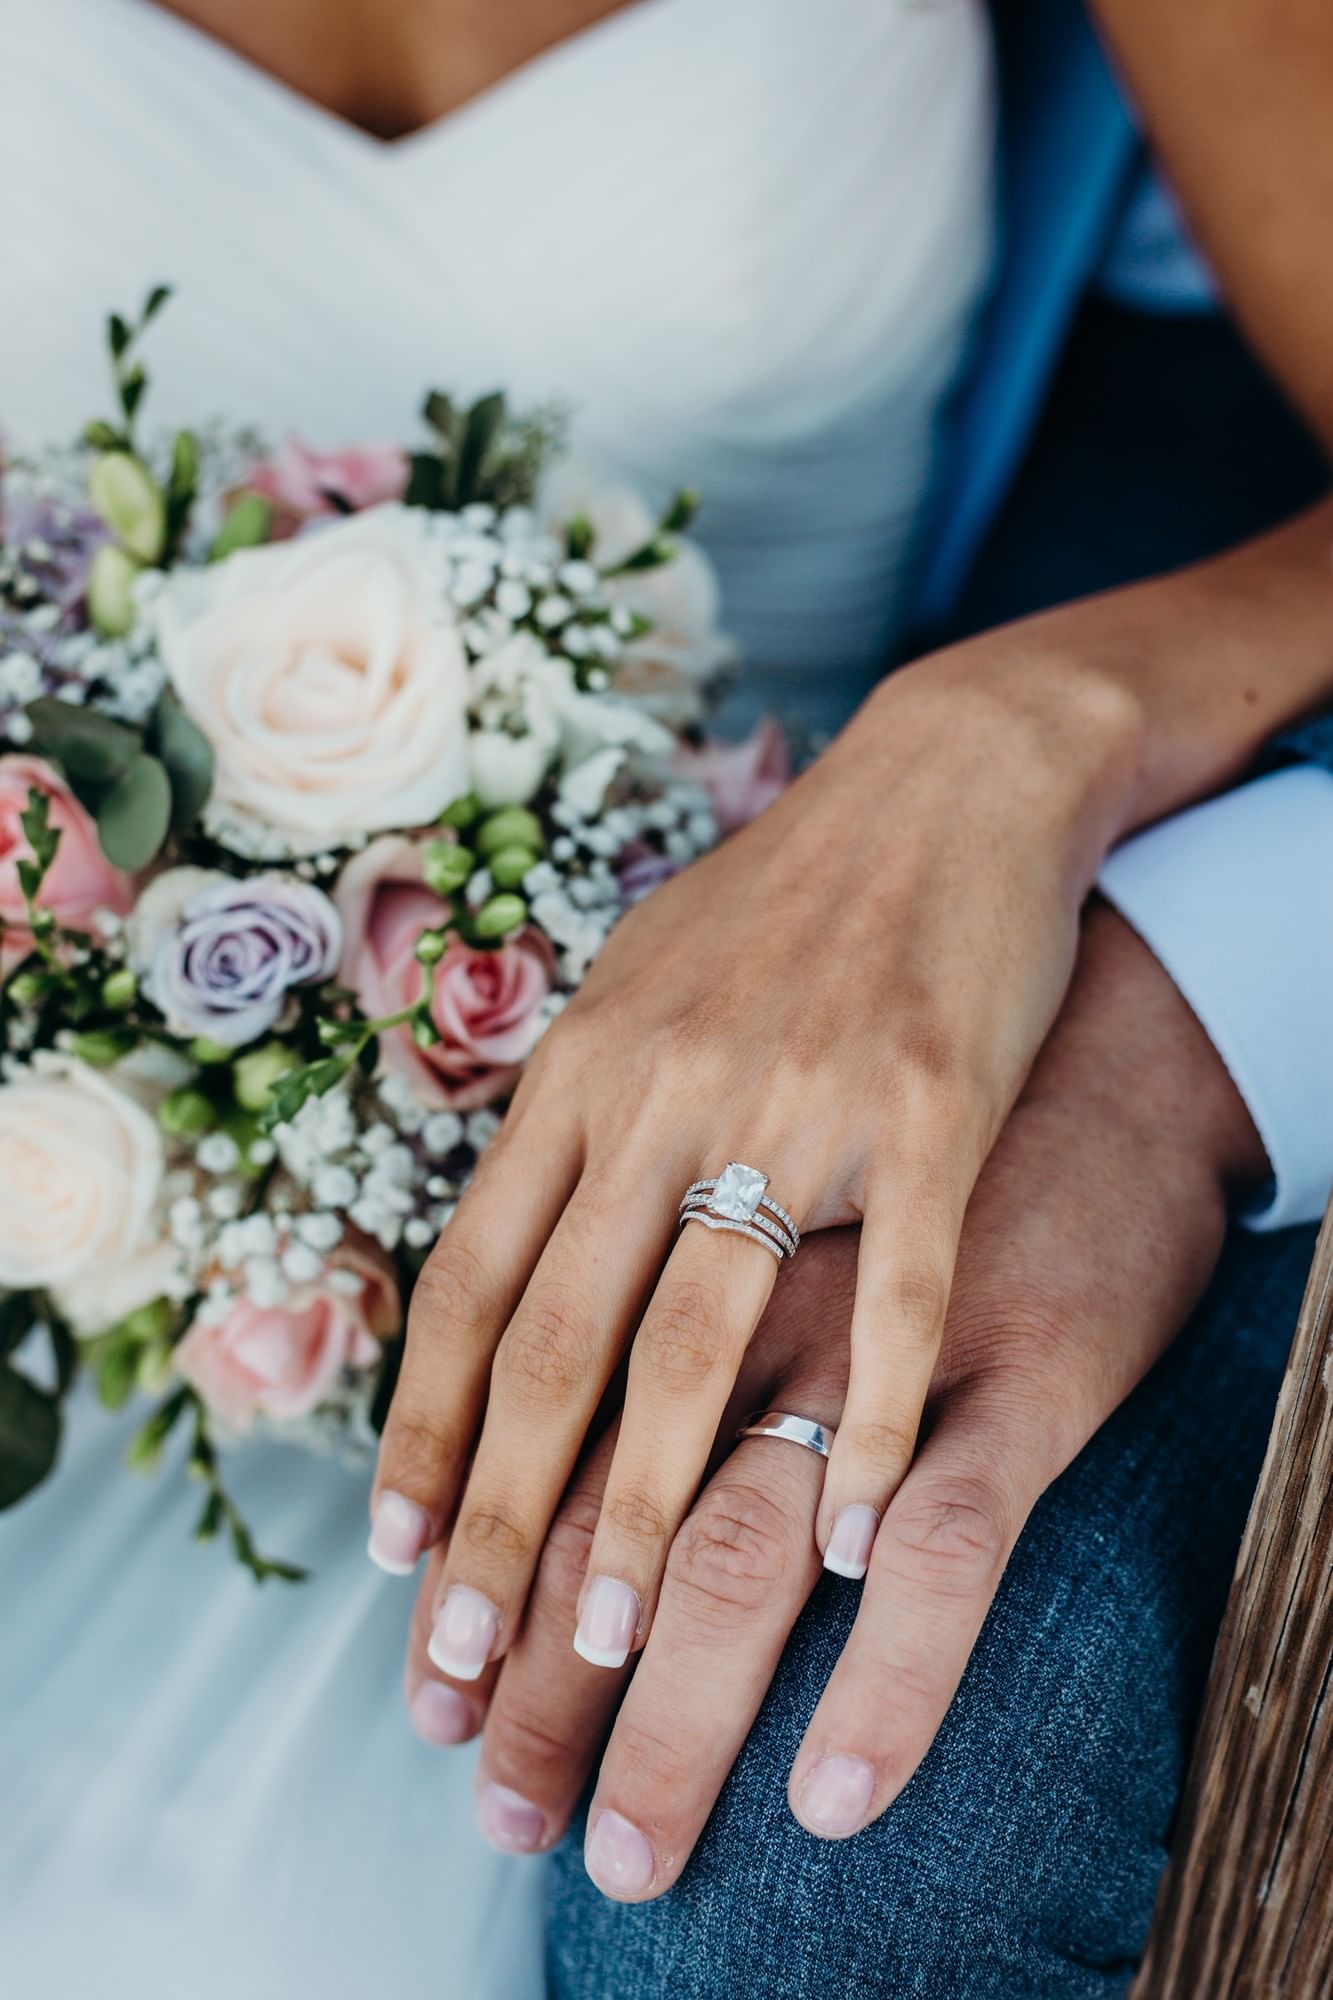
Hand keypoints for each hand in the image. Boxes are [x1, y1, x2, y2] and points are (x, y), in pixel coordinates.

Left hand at [371, 652, 1147, 1685]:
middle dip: (504, 1512)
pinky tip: (843, 1537)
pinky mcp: (928, 1113)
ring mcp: (796, 1103)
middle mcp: (666, 1091)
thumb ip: (568, 1114)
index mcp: (582, 1067)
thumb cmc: (785, 900)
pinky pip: (890, 1299)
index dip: (425, 1427)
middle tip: (470, 1657)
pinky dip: (861, 1424)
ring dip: (643, 1503)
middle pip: (557, 1337)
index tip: (398, 1553)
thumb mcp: (638, 981)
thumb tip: (495, 1241)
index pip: (473, 1281)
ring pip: (694, 1342)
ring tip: (613, 1639)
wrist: (945, 783)